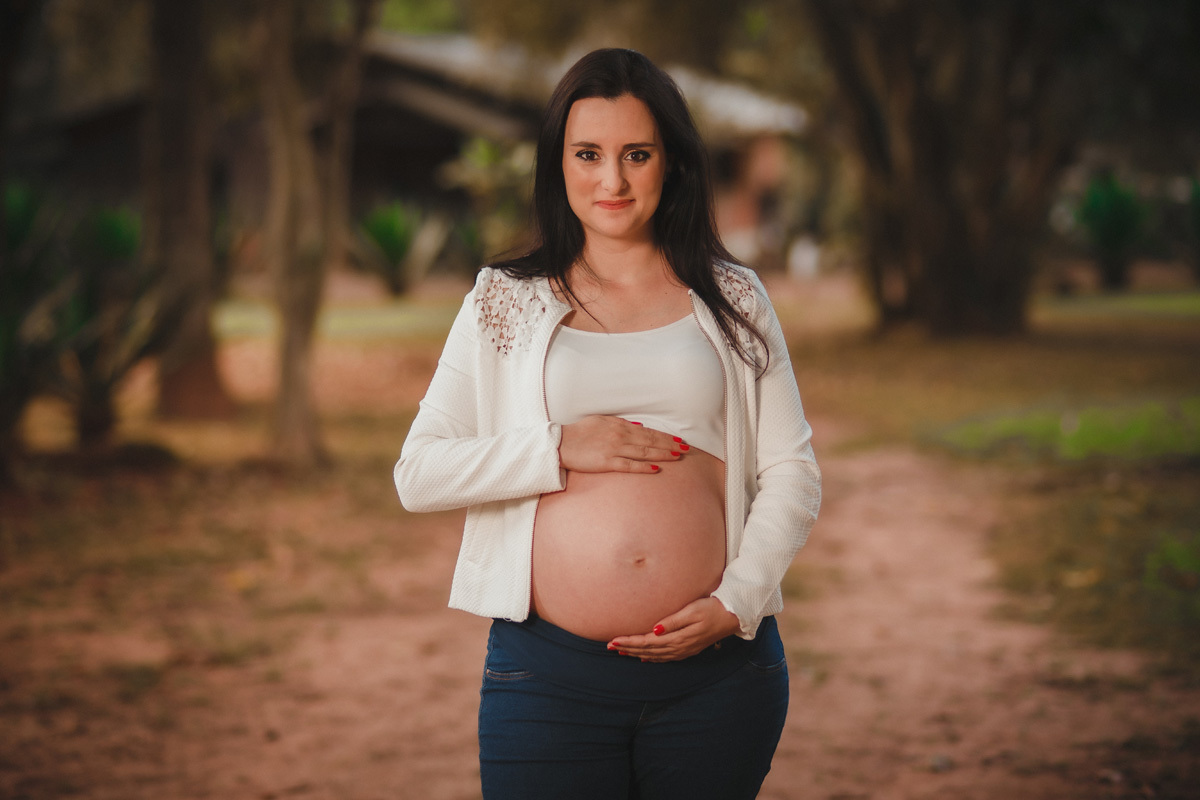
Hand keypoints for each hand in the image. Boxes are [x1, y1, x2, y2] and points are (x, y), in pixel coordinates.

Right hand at [558, 415, 683, 473]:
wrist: (560, 443)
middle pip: (650, 441)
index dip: (665, 436)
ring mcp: (614, 449)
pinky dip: (643, 466)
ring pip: (644, 452)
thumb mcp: (601, 421)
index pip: (648, 432)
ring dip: (662, 454)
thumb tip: (639, 426)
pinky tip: (655, 468)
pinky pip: (628, 465)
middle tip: (686, 449)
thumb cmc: (579, 432)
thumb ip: (620, 423)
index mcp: (619, 425)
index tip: (679, 440)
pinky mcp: (607, 463)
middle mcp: (620, 436)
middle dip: (670, 445)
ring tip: (677, 457)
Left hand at [606, 597, 740, 662]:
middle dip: (629, 648)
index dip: (630, 642)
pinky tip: (645, 657)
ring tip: (622, 652)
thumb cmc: (712, 608)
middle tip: (610, 647)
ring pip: (655, 655)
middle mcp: (679, 647)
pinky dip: (653, 658)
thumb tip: (654, 630)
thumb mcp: (692, 611)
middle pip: (648, 650)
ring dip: (638, 653)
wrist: (733, 616)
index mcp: (678, 637)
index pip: (647, 642)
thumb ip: (673, 621)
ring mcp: (684, 650)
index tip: (613, 641)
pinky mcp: (689, 649)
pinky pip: (666, 657)